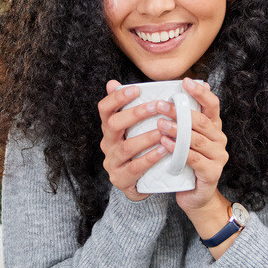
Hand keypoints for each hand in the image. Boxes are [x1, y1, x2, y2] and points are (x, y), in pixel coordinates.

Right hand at [98, 81, 170, 200]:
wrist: (139, 185)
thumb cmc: (139, 151)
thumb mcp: (133, 130)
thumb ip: (128, 108)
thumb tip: (113, 82)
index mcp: (109, 129)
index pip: (104, 109)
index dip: (117, 98)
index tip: (136, 89)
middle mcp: (107, 144)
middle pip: (113, 125)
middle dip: (135, 114)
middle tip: (156, 106)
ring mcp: (112, 163)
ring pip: (125, 148)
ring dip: (146, 137)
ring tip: (163, 130)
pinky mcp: (120, 180)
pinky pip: (135, 168)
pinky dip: (150, 158)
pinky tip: (163, 151)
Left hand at [157, 78, 228, 214]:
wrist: (194, 196)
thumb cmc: (184, 164)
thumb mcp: (181, 139)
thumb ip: (176, 120)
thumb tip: (157, 97)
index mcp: (214, 127)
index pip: (212, 104)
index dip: (200, 92)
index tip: (184, 82)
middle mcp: (219, 139)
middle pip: (201, 120)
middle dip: (180, 111)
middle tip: (160, 105)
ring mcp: (218, 156)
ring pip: (197, 139)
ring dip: (177, 130)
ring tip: (160, 124)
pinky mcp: (212, 172)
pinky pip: (194, 158)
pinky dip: (178, 150)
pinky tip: (165, 144)